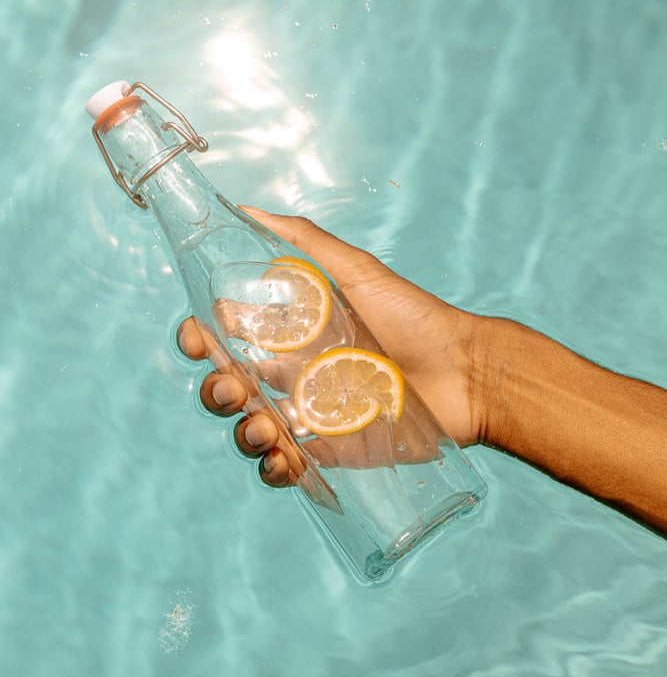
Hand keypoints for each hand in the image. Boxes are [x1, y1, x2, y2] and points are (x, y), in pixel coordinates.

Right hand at [179, 207, 481, 488]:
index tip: (198, 336)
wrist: (466, 373)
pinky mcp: (331, 452)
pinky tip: (283, 460)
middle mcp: (294, 374)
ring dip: (243, 430)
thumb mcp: (358, 272)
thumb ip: (306, 243)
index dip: (203, 337)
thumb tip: (247, 208)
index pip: (229, 337)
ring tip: (267, 426)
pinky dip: (274, 468)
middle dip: (217, 388)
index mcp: (293, 333)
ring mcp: (310, 415)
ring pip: (251, 428)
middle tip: (233, 387)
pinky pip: (287, 466)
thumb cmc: (415, 317)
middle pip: (230, 386)